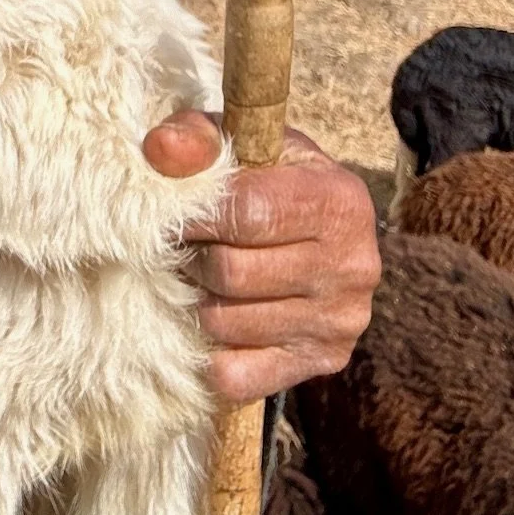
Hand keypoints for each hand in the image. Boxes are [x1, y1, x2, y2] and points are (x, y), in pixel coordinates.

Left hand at [145, 111, 379, 402]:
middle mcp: (353, 265)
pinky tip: (219, 318)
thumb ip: (198, 138)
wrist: (319, 232)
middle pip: (232, 273)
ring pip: (227, 324)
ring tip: (201, 278)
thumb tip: (160, 148)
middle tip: (186, 249)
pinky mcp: (324, 362)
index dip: (195, 215)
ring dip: (199, 301)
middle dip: (194, 260)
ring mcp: (342, 321)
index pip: (245, 212)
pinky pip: (237, 376)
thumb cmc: (270, 179)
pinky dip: (213, 352)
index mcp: (339, 201)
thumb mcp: (243, 144)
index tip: (176, 214)